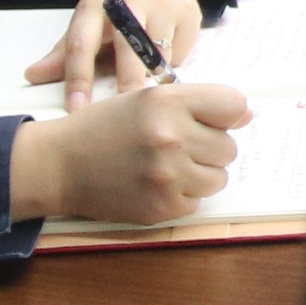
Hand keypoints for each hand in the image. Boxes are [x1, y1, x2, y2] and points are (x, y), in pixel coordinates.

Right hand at [9, 77, 249, 225]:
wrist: (59, 165)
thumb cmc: (104, 128)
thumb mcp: (146, 98)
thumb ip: (196, 103)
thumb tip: (246, 115)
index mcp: (167, 101)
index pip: (234, 105)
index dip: (226, 115)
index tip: (212, 121)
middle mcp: (170, 136)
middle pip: (229, 147)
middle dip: (208, 148)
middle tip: (177, 147)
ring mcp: (167, 174)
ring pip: (219, 177)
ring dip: (200, 174)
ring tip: (167, 166)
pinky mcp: (161, 206)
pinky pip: (196, 201)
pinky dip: (181, 196)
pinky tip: (154, 185)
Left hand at [30, 0, 203, 110]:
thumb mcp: (87, 18)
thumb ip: (65, 52)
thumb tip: (32, 76)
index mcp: (95, 6)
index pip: (82, 45)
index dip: (78, 79)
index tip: (76, 109)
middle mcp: (130, 1)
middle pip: (129, 51)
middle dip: (128, 83)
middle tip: (126, 112)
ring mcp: (163, 6)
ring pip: (160, 57)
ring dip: (152, 76)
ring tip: (147, 85)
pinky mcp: (190, 13)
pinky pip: (181, 53)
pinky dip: (171, 64)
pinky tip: (165, 56)